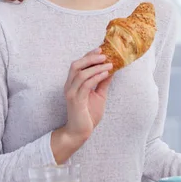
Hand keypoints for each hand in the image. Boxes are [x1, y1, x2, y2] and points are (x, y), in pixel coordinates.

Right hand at [51, 48, 112, 162]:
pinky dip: (96, 77)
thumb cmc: (88, 115)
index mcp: (73, 83)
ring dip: (95, 67)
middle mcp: (69, 86)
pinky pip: (85, 85)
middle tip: (104, 54)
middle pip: (76, 65)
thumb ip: (102, 83)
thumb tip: (111, 70)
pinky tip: (105, 74)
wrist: (79, 132)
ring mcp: (71, 93)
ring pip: (81, 74)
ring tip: (108, 64)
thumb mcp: (98, 95)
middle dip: (90, 58)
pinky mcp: (76, 100)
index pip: (78, 65)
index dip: (88, 55)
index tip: (100, 49)